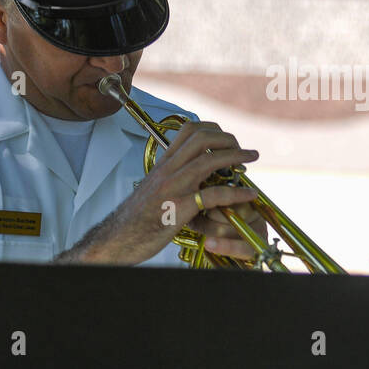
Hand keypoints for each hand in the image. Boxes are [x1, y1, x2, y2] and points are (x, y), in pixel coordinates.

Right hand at [60, 120, 260, 265]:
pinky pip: (213, 195)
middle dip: (228, 139)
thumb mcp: (154, 189)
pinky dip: (236, 193)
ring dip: (236, 157)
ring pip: (208, 160)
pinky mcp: (179, 209)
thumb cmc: (137, 218)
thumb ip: (172, 177)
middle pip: (201, 138)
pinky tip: (249, 194)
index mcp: (163, 164)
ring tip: (252, 159)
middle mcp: (168, 170)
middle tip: (243, 150)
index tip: (228, 140)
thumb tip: (193, 172)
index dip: (213, 129)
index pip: (188, 131)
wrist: (116, 239)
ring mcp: (173, 188)